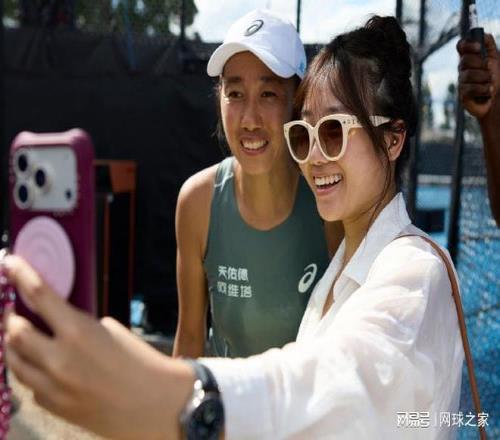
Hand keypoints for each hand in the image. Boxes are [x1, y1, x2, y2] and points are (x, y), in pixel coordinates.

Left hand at [3, 255, 192, 439]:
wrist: (154, 404)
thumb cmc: (139, 361)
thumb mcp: (110, 331)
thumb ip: (78, 325)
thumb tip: (55, 322)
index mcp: (78, 332)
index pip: (39, 295)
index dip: (20, 275)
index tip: (9, 264)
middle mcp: (57, 359)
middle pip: (13, 332)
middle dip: (12, 319)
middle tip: (17, 313)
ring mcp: (51, 387)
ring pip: (13, 361)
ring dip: (15, 346)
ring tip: (25, 339)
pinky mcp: (52, 408)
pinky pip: (30, 385)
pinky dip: (34, 372)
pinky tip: (48, 368)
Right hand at [457, 33, 499, 119]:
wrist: (497, 98)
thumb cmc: (496, 77)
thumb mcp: (495, 57)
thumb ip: (489, 44)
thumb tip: (484, 34)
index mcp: (470, 58)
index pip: (461, 46)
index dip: (467, 44)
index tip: (478, 48)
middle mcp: (462, 69)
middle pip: (465, 60)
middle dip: (481, 65)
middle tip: (489, 71)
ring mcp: (461, 82)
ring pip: (469, 75)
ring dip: (485, 79)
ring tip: (489, 83)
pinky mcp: (462, 95)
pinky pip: (471, 88)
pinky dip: (484, 89)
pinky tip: (487, 92)